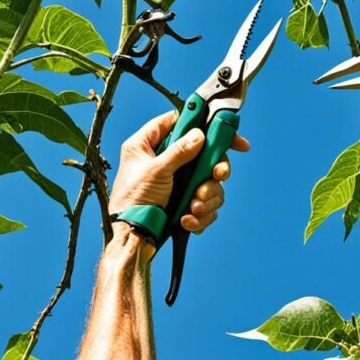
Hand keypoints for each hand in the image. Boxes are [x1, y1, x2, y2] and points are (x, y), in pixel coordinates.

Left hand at [108, 111, 249, 232]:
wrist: (132, 238)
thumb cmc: (133, 201)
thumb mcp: (155, 171)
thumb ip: (178, 151)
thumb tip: (199, 135)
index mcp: (147, 145)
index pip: (178, 122)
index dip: (202, 123)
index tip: (228, 134)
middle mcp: (163, 161)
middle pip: (203, 154)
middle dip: (214, 169)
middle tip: (219, 175)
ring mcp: (176, 183)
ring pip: (208, 182)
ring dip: (206, 196)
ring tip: (193, 208)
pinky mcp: (183, 204)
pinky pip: (205, 204)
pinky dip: (201, 214)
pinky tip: (188, 221)